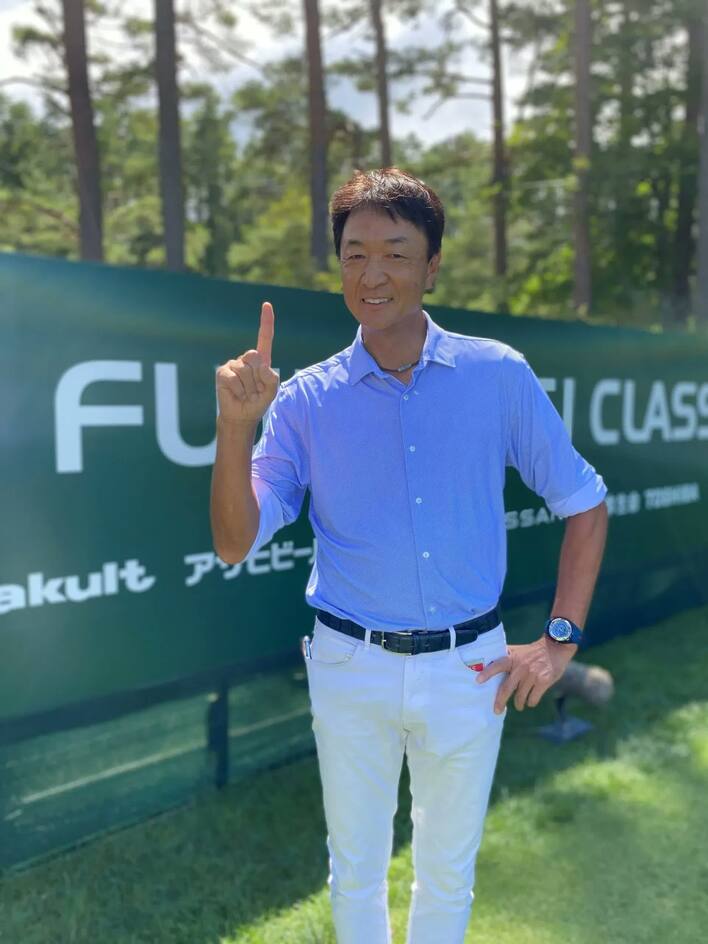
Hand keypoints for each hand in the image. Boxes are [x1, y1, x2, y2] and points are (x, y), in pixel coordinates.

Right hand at [215, 301, 279, 424]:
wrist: (242, 415)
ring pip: (245, 370)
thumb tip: (262, 366)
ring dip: (249, 387)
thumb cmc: (258, 402)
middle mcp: (246, 359)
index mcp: (261, 360)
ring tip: (247, 394)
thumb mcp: (272, 392)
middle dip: (258, 377)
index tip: (267, 305)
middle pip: (255, 356)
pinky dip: (239, 390)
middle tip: (255, 390)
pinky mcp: (222, 372)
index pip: (265, 338)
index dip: (266, 321)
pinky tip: (238, 395)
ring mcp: (233, 364)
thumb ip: (272, 379)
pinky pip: (233, 378)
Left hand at [475, 636, 576, 713]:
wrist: (555, 648)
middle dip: (500, 701)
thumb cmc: (533, 651)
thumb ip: (505, 656)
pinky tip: (530, 702)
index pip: (497, 665)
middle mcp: (521, 667)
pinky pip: (533, 698)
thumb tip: (488, 661)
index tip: (478, 681)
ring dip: (518, 704)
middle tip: (497, 710)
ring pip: (521, 696)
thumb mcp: (517, 650)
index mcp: (512, 658)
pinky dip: (531, 702)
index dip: (487, 673)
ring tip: (518, 706)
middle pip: (507, 688)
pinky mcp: (544, 681)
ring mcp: (532, 675)